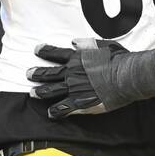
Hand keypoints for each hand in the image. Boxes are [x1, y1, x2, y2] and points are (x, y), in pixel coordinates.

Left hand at [27, 39, 154, 118]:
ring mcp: (74, 88)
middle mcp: (72, 72)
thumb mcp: (104, 44)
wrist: (126, 76)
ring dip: (40, 92)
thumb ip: (88, 43)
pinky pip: (63, 108)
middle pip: (49, 73)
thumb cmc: (118, 59)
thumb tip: (74, 42)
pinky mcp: (80, 103)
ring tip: (32, 93)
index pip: (56, 53)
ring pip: (51, 91)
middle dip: (37, 73)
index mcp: (78, 57)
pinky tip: (50, 113)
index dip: (45, 51)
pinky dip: (55, 111)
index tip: (37, 49)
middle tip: (28, 73)